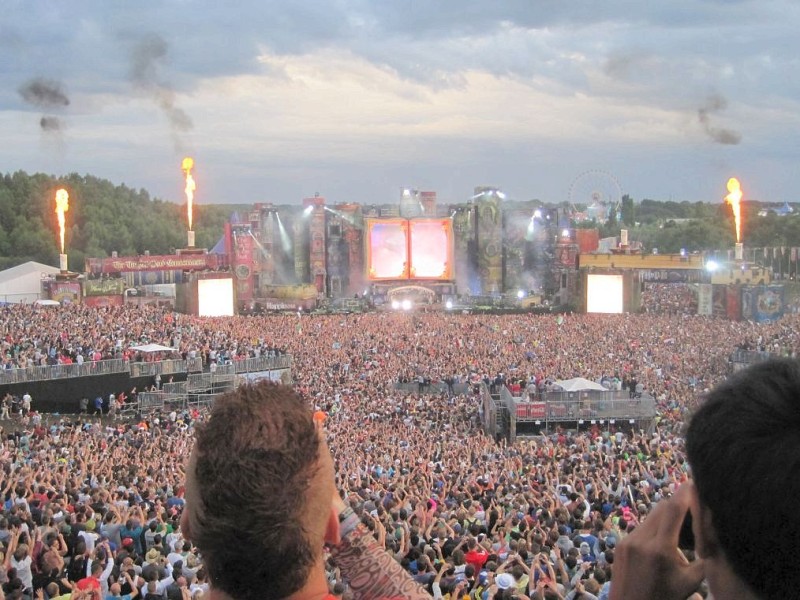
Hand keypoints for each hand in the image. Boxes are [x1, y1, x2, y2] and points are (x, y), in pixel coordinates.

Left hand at [610, 483, 703, 599]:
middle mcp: (640, 540)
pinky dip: (656, 525)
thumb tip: (713, 534)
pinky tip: (668, 535)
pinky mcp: (621, 545)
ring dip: (667, 514)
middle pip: (662, 509)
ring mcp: (627, 541)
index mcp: (659, 549)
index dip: (685, 493)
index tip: (697, 483)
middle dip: (679, 503)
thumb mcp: (691, 582)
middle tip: (695, 502)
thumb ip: (704, 557)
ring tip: (684, 521)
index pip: (673, 509)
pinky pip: (642, 527)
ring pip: (651, 516)